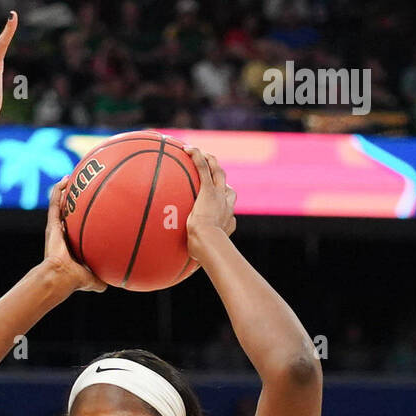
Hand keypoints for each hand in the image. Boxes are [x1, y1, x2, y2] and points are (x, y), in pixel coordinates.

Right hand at [42, 177, 106, 292]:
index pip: (74, 230)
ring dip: (63, 192)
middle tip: (80, 189)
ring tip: (71, 178)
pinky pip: (55, 204)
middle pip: (66, 214)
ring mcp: (55, 229)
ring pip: (59, 206)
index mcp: (70, 246)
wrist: (60, 277)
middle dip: (72, 202)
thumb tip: (113, 284)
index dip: (79, 220)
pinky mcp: (52, 225)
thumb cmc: (74, 280)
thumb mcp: (92, 280)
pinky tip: (65, 180)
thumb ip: (101, 280)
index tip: (87, 212)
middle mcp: (62, 235)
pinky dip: (59, 191)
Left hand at [184, 146, 236, 261]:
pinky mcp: (208, 190)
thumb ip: (197, 255)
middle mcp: (227, 204)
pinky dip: (197, 157)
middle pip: (225, 184)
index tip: (217, 195)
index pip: (228, 203)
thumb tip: (187, 267)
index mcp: (228, 218)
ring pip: (217, 171)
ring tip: (200, 153)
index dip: (223, 197)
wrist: (209, 243)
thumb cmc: (206, 254)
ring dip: (210, 160)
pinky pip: (203, 168)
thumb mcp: (202, 255)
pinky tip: (187, 148)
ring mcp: (219, 196)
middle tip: (211, 167)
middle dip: (218, 174)